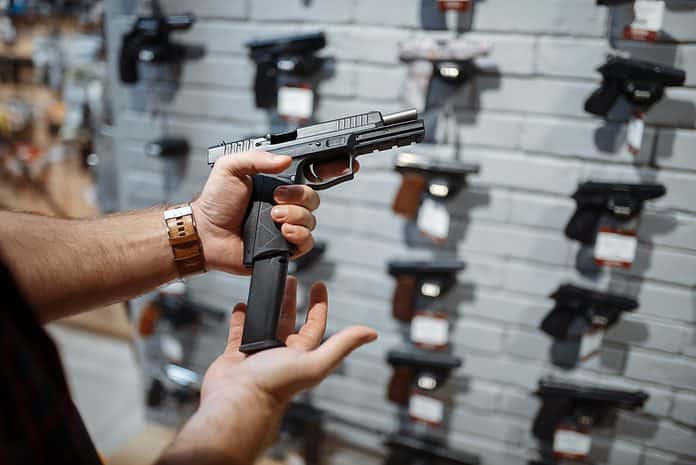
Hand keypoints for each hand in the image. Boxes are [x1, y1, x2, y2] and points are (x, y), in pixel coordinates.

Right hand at [157, 278, 376, 464]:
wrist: (238, 401)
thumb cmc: (275, 386)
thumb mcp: (314, 362)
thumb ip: (342, 345)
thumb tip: (372, 333)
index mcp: (302, 355)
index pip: (315, 324)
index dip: (318, 304)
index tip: (319, 284)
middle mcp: (281, 353)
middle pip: (289, 319)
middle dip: (291, 298)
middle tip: (291, 278)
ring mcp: (258, 353)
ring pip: (264, 323)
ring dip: (267, 305)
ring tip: (266, 286)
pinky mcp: (236, 355)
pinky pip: (239, 331)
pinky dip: (241, 317)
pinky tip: (242, 305)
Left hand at [191, 151, 357, 274]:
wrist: (206, 233)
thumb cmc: (216, 201)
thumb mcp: (231, 167)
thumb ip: (258, 158)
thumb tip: (285, 159)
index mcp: (277, 183)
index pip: (310, 174)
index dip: (331, 169)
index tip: (348, 164)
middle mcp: (285, 204)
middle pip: (314, 198)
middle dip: (300, 197)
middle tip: (277, 199)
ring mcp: (286, 226)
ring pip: (312, 220)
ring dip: (295, 217)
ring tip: (273, 218)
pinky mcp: (285, 247)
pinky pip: (307, 242)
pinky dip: (299, 236)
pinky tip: (283, 233)